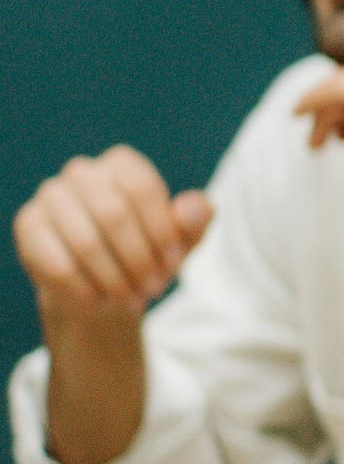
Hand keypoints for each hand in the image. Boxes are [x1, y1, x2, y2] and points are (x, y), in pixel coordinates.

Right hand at [13, 147, 211, 328]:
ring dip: (114, 279)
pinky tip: (100, 299)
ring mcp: (50, 196)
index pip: (142, 189)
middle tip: (153, 289)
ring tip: (131, 298)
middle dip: (139, 260)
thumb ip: (195, 221)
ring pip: (86, 242)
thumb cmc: (146, 255)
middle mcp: (82, 172)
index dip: (161, 231)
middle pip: (114, 215)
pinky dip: (86, 290)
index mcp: (122, 164)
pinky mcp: (28, 225)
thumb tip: (193, 208)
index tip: (172, 263)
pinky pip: (58, 264)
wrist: (104, 288)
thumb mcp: (180, 241)